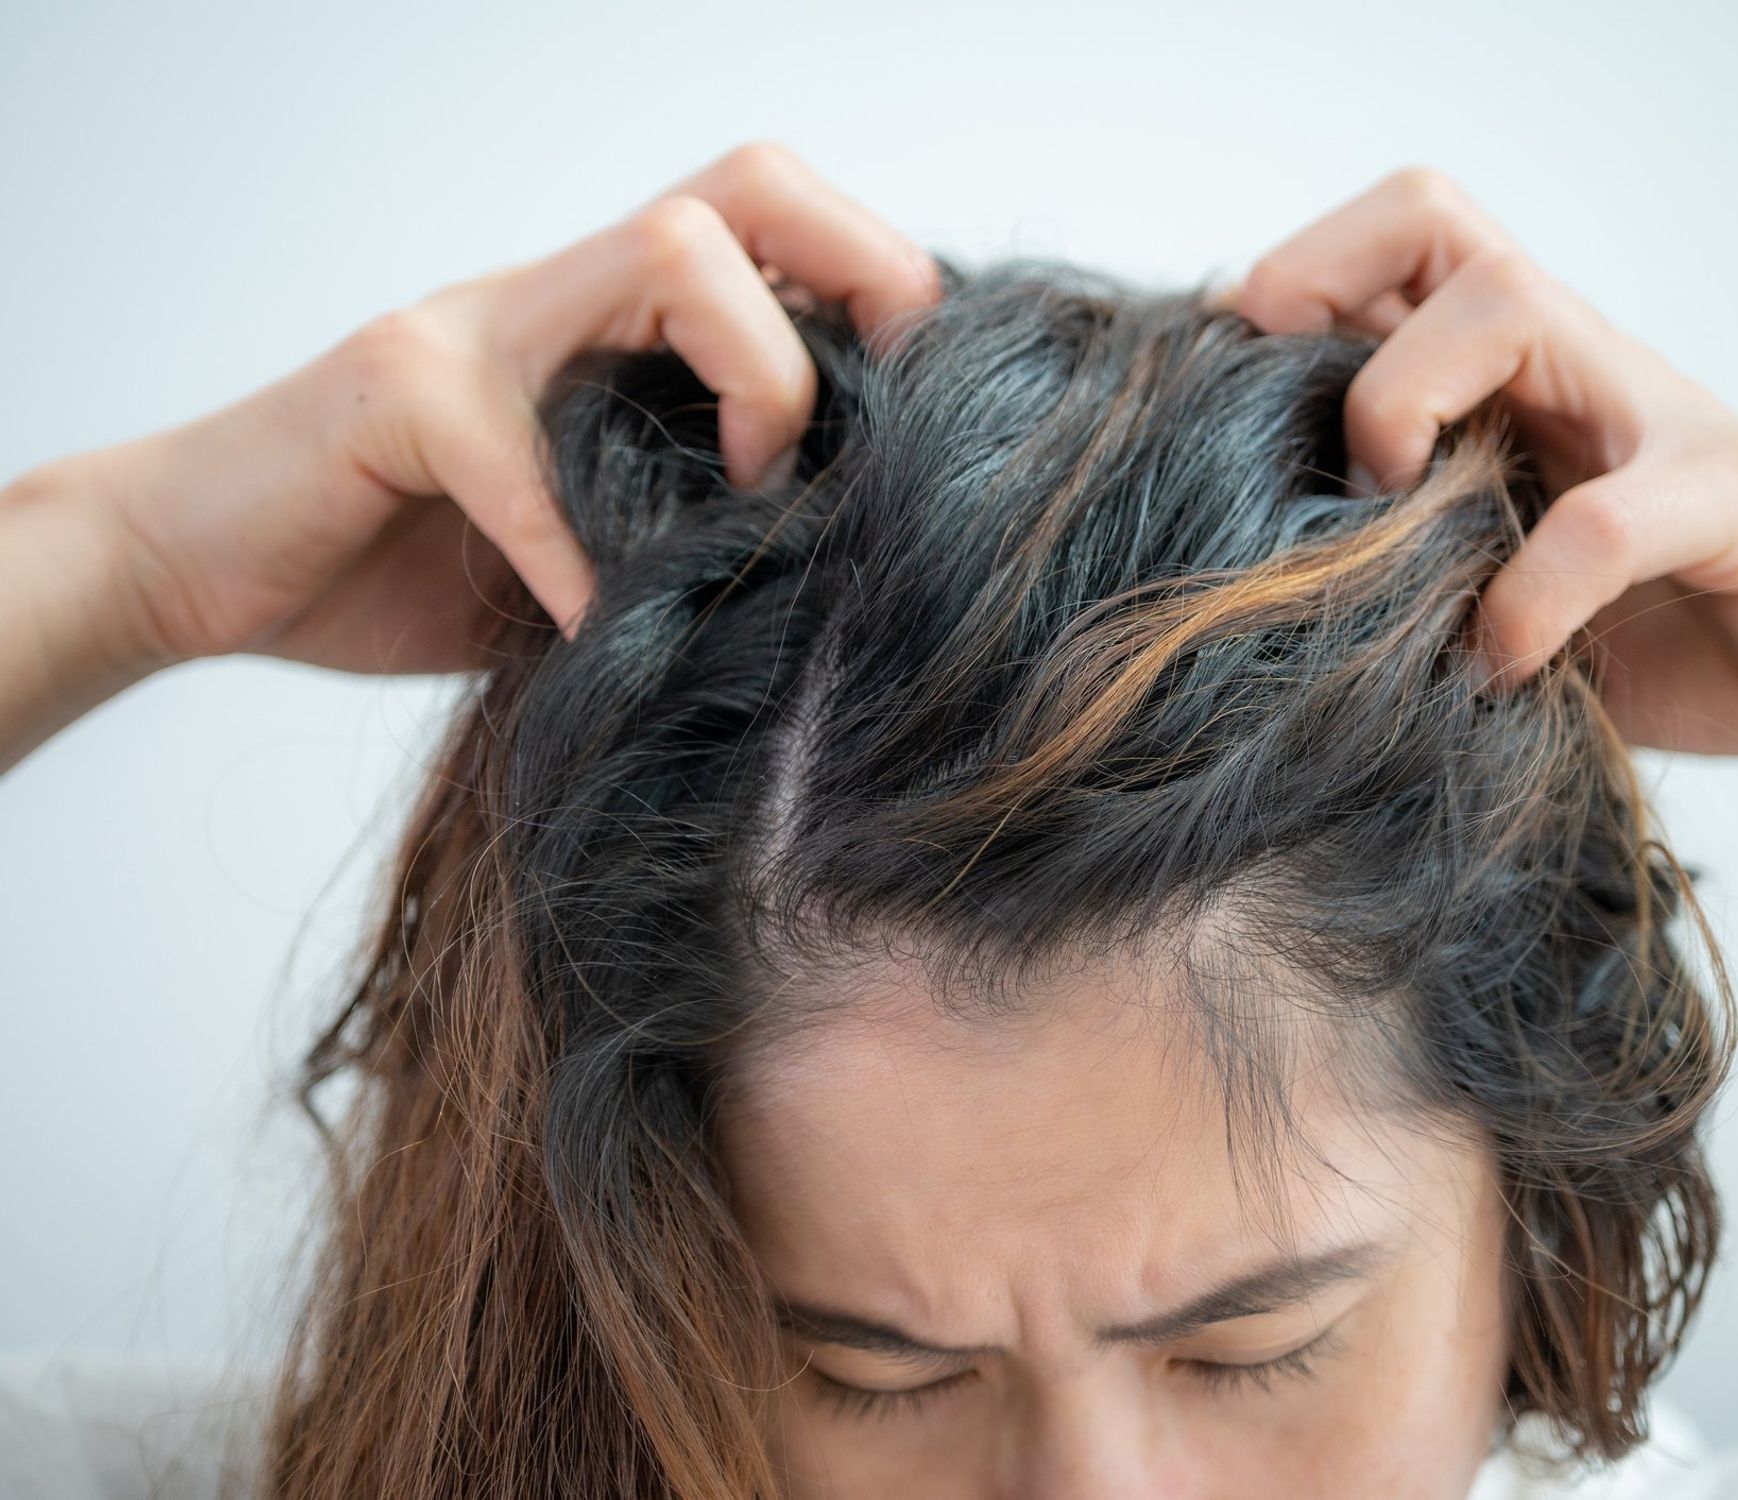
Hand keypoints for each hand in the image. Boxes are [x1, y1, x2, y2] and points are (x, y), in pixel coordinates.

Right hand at [34, 140, 939, 676]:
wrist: (205, 563)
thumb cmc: (409, 560)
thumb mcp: (589, 543)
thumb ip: (687, 525)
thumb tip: (842, 578)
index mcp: (614, 325)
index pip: (780, 229)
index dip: (883, 292)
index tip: (933, 415)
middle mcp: (559, 297)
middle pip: (745, 187)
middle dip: (854, 278)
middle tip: (874, 424)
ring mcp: (477, 327)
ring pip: (663, 252)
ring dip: (751, 378)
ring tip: (747, 502)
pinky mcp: (395, 391)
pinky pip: (520, 453)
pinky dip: (578, 556)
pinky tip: (591, 628)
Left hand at [1221, 167, 1737, 817]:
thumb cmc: (1656, 625)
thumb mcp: (1503, 578)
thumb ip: (1414, 549)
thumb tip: (1251, 576)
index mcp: (1520, 374)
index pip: (1401, 238)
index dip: (1297, 282)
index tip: (1234, 395)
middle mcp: (1578, 366)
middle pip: (1439, 226)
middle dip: (1333, 304)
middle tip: (1323, 452)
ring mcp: (1655, 420)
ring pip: (1511, 307)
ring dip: (1410, 408)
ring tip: (1394, 534)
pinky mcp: (1729, 505)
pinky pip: (1610, 520)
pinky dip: (1530, 598)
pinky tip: (1499, 665)